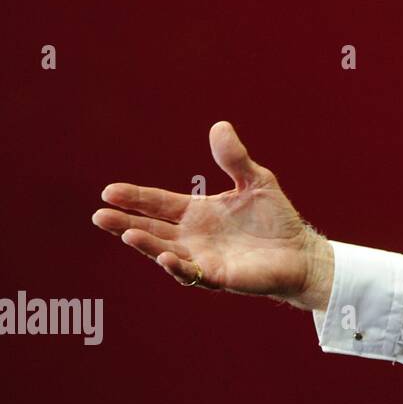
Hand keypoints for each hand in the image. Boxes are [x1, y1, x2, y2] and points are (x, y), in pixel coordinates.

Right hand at [92, 121, 334, 311]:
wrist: (300, 252)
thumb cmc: (275, 218)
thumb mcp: (256, 180)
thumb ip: (235, 158)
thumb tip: (219, 126)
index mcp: (196, 213)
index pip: (158, 203)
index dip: (134, 198)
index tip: (109, 191)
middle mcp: (192, 237)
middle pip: (151, 229)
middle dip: (124, 222)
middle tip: (99, 215)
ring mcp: (202, 258)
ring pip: (165, 252)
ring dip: (146, 244)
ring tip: (128, 233)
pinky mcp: (219, 277)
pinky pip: (193, 274)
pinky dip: (178, 267)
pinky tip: (167, 257)